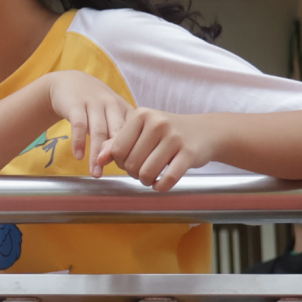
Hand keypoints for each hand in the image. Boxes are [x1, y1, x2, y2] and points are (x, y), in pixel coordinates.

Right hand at [40, 72, 133, 175]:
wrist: (70, 83)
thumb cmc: (95, 106)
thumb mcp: (112, 117)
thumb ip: (120, 137)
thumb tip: (131, 165)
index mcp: (125, 109)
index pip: (135, 132)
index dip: (134, 152)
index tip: (132, 171)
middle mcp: (111, 105)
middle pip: (118, 133)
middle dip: (119, 155)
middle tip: (119, 174)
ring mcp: (93, 103)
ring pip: (98, 131)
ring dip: (97, 154)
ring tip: (96, 173)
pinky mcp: (75, 104)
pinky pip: (78, 124)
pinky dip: (78, 141)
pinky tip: (78, 156)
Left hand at [97, 108, 220, 191]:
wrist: (203, 132)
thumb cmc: (165, 134)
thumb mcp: (141, 132)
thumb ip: (116, 143)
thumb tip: (98, 159)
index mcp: (141, 114)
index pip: (116, 149)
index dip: (119, 162)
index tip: (129, 162)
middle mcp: (157, 123)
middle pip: (131, 163)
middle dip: (133, 173)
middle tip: (142, 171)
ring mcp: (175, 137)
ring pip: (147, 173)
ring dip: (146, 181)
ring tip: (150, 177)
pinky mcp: (189, 153)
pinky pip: (168, 179)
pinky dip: (161, 187)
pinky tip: (161, 184)